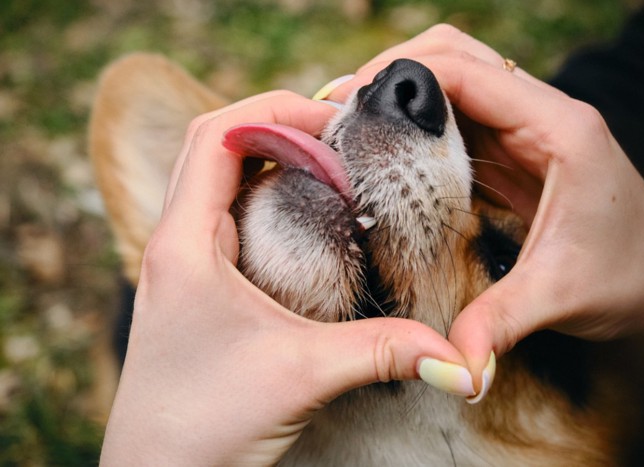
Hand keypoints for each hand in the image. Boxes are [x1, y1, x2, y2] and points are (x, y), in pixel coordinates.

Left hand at [99, 91, 471, 465]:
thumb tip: (457, 358)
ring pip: (215, 175)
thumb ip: (382, 353)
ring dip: (267, 154)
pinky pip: (221, 211)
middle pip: (213, 142)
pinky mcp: (192, 283)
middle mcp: (172, 243)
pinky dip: (261, 191)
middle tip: (338, 135)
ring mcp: (178, 262)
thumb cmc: (203, 429)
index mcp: (182, 244)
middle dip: (277, 123)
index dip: (277, 111)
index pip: (217, 134)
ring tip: (326, 161)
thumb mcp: (303, 376)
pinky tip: (301, 212)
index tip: (336, 120)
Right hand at [324, 24, 643, 392]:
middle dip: (393, 72)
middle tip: (340, 109)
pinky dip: (418, 126)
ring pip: (453, 83)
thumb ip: (500, 322)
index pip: (468, 72)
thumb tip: (454, 364)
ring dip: (402, 97)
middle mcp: (541, 116)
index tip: (349, 102)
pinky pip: (458, 120)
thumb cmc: (630, 276)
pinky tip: (388, 152)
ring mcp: (526, 130)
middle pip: (455, 57)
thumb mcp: (560, 294)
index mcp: (558, 129)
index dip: (402, 77)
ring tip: (353, 127)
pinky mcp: (514, 152)